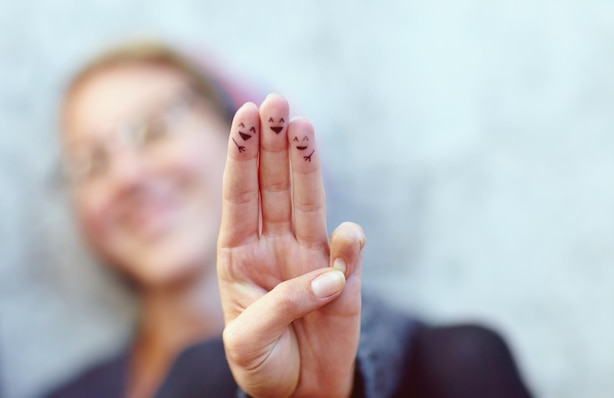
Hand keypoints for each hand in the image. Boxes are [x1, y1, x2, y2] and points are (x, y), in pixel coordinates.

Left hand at [217, 94, 365, 397]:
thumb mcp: (248, 342)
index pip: (240, 193)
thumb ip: (282, 305)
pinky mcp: (343, 279)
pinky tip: (347, 235)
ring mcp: (309, 257)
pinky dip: (350, 245)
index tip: (245, 114)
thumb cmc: (261, 363)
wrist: (297, 389)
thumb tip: (329, 274)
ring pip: (309, 202)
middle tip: (277, 100)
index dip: (243, 154)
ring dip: (308, 165)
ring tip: (305, 126)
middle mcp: (274, 244)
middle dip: (275, 143)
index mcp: (239, 253)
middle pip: (275, 184)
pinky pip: (348, 254)